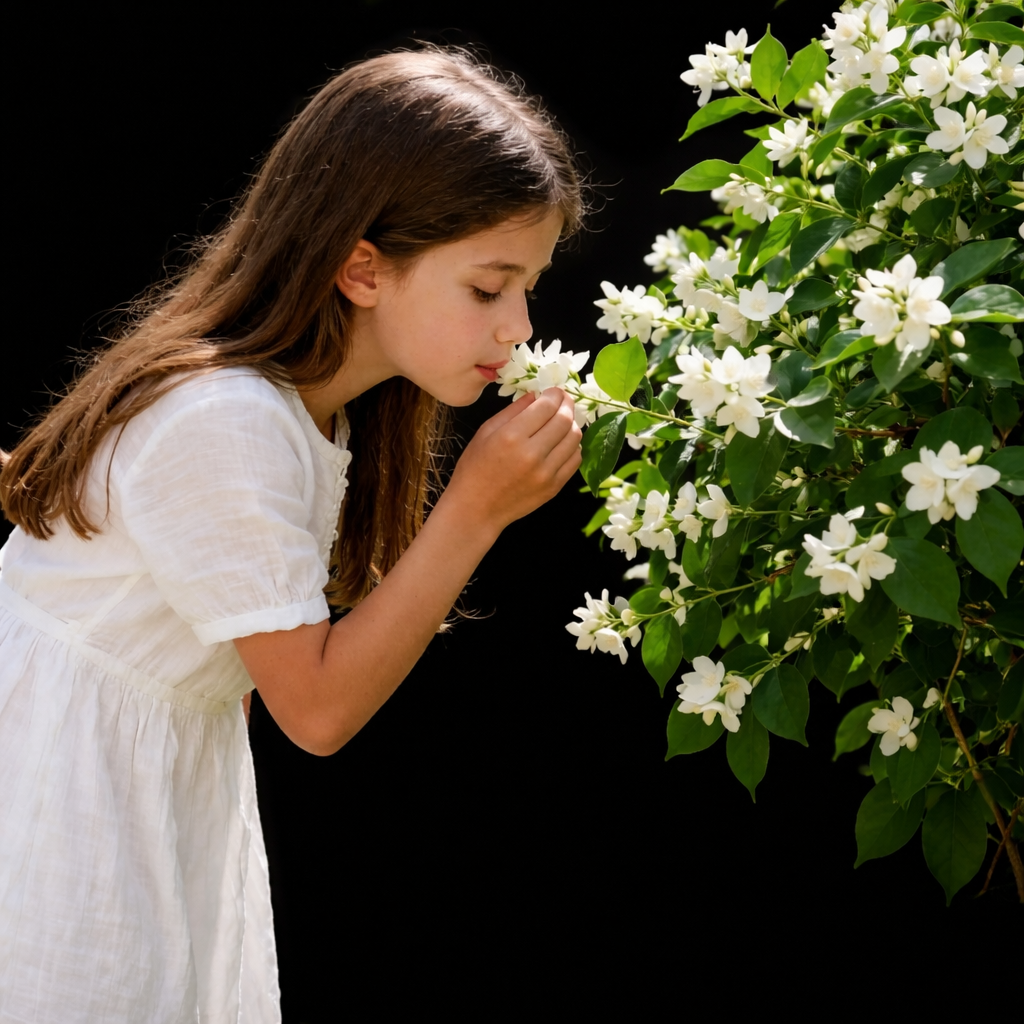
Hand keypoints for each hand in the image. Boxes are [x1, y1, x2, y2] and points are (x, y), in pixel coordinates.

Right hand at [443, 388, 582, 534]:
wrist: (476, 509)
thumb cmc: (475, 468)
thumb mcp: (485, 432)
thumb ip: (513, 410)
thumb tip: (536, 394)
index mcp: (511, 437)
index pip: (546, 406)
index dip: (554, 394)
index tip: (553, 391)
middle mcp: (532, 454)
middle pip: (564, 420)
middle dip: (567, 405)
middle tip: (563, 401)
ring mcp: (546, 473)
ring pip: (574, 438)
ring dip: (572, 424)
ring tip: (562, 421)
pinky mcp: (554, 487)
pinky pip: (575, 459)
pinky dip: (573, 446)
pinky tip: (562, 443)